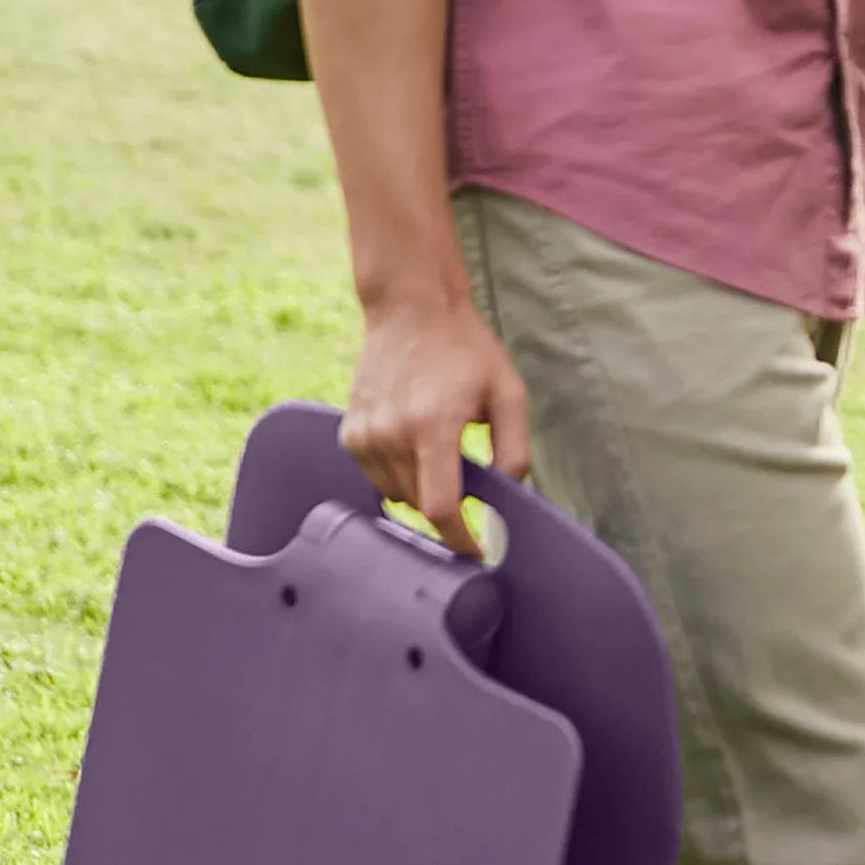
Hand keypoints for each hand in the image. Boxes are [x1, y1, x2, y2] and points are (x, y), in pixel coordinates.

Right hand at [342, 292, 528, 558]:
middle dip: (450, 508)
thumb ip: (514, 450)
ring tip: (443, 452)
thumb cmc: (467, 350)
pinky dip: (400, 475)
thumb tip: (510, 496)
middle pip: (420, 505)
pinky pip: (377, 477)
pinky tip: (417, 444)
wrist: (411, 310)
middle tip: (472, 486)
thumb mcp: (510, 395)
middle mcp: (391, 434)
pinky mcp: (350, 432)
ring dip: (424, 490)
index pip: (441, 507)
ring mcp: (364, 434)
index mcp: (434, 427)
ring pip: (397, 496)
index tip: (476, 554)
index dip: (460, 539)